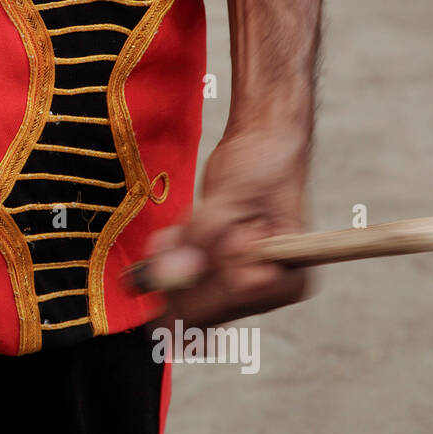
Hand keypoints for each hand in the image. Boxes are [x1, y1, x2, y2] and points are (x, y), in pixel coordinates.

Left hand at [135, 0, 321, 328]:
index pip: (233, 303)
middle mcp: (276, 279)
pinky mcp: (231, 261)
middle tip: (140, 275)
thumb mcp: (229, 191)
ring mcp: (254, 272)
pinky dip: (171, 270)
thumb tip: (166, 277)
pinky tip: (152, 263)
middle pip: (212, 306)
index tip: (156, 281)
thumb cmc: (259, 150)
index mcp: (291, 268)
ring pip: (198, 295)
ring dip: (170, 278)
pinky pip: (195, 279)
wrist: (271, 127)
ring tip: (147, 266)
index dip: (194, 295)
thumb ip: (200, 236)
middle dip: (175, 287)